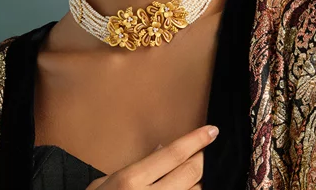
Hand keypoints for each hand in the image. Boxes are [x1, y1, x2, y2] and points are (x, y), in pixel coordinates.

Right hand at [83, 125, 218, 189]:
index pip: (173, 154)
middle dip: (203, 158)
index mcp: (130, 180)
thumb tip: (162, 149)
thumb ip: (134, 167)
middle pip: (191, 172)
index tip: (212, 131)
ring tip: (194, 175)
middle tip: (204, 152)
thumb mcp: (104, 183)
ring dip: (199, 181)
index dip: (196, 140)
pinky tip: (190, 188)